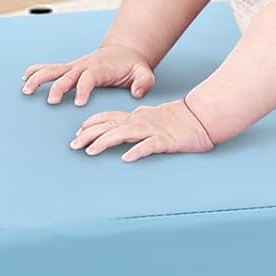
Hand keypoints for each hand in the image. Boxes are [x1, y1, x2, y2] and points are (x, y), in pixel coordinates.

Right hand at [21, 43, 155, 106]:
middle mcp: (85, 65)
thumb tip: (136, 93)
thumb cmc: (132, 66)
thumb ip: (144, 82)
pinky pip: (51, 68)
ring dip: (40, 78)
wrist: (125, 52)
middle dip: (58, 87)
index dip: (83, 89)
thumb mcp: (144, 73)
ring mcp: (76, 66)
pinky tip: (26, 78)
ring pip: (54, 70)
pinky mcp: (71, 68)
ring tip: (27, 89)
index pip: (89, 78)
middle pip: (68, 74)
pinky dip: (38, 71)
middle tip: (52, 101)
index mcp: (101, 68)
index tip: (79, 103)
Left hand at [70, 99, 213, 162]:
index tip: (77, 132)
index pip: (109, 117)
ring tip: (90, 151)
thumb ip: (136, 122)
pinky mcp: (165, 141)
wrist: (201, 117)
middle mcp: (140, 122)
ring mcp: (152, 130)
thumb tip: (121, 126)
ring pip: (124, 134)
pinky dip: (136, 151)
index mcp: (137, 117)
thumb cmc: (178, 119)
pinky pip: (149, 146)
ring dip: (105, 142)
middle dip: (90, 135)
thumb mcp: (152, 118)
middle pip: (110, 126)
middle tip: (73, 145)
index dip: (92, 124)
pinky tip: (126, 159)